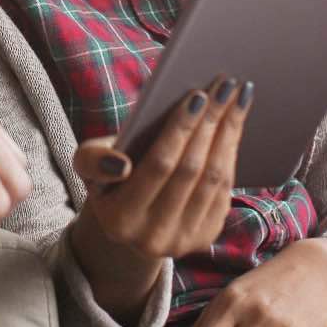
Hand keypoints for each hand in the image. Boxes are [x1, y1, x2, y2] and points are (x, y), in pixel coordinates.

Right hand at [66, 77, 248, 321]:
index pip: (159, 165)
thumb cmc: (108, 176)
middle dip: (211, 122)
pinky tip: (234, 122)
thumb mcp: (88, 164)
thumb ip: (94, 160)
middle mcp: (153, 238)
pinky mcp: (206, 237)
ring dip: (229, 132)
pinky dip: (231, 151)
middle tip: (226, 85)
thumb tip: (123, 164)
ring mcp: (183, 240)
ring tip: (237, 96)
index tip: (198, 95)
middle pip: (191, 170)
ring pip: (214, 178)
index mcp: (120, 219)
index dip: (181, 130)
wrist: (129, 218)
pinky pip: (225, 188)